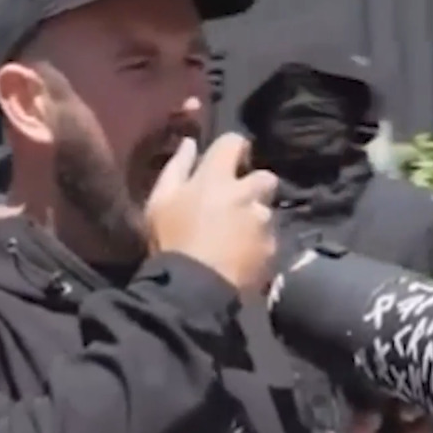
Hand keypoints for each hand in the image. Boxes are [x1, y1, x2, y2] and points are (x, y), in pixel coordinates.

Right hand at [146, 134, 277, 292]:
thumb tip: (190, 144)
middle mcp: (247, 193)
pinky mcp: (273, 247)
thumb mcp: (159, 202)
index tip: (227, 162)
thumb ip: (176, 168)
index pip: (235, 142)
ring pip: (268, 210)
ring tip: (237, 236)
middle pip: (265, 177)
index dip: (233, 149)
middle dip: (254, 186)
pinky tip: (243, 256)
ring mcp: (264, 221)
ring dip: (257, 217)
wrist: (195, 290)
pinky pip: (270, 238)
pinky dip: (260, 243)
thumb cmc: (171, 242)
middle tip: (236, 204)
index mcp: (217, 177)